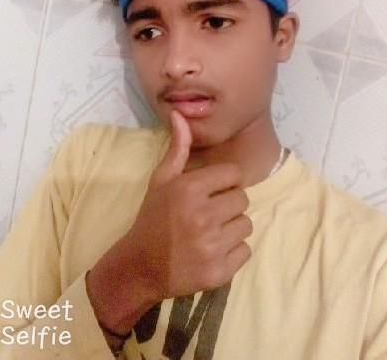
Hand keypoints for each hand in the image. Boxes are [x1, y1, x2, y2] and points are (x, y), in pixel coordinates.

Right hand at [122, 109, 252, 302]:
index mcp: (190, 189)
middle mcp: (203, 216)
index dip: (224, 182)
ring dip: (232, 228)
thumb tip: (180, 113)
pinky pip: (245, 251)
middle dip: (228, 205)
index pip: (234, 174)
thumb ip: (178, 148)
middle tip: (209, 213)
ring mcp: (212, 246)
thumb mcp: (161, 180)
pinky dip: (233, 252)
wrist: (140, 266)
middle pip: (242, 199)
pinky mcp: (220, 271)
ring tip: (211, 232)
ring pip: (246, 225)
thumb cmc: (152, 218)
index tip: (211, 191)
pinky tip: (213, 250)